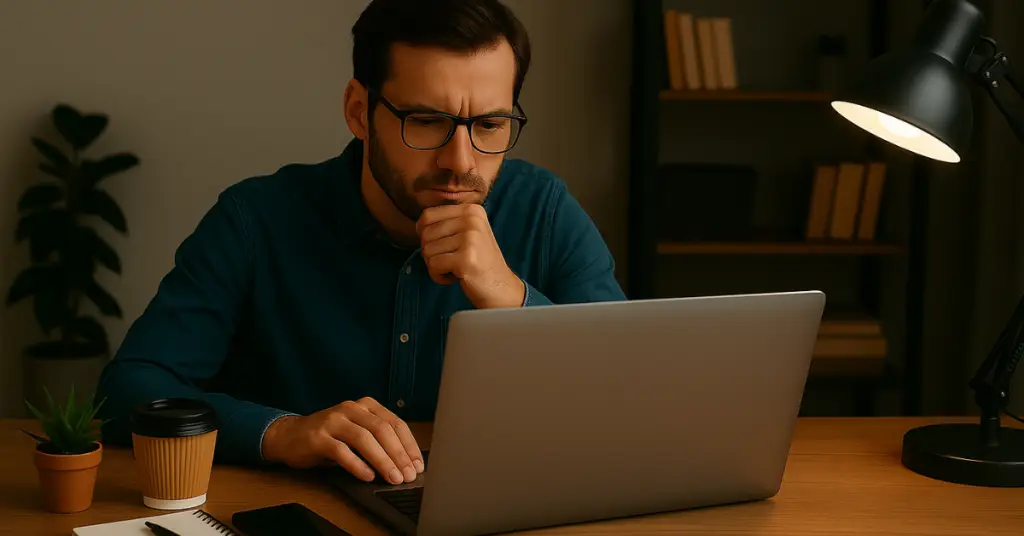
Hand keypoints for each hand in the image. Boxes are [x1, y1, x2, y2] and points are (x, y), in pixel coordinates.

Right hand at [261, 397, 423, 483]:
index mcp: (366, 405)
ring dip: (382, 460)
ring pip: (364, 439)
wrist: (289, 436)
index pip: (395, 423)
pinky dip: (357, 464)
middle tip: (408, 474)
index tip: (417, 465)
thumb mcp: (356, 433)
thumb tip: (405, 463)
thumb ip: (378, 441)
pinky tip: (368, 476)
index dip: (409, 445)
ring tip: (393, 477)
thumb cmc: (329, 437)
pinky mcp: (318, 437)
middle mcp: (351, 408)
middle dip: (398, 454)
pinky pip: (341, 451)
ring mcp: (333, 420)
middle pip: (382, 429)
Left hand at [416, 204, 525, 308]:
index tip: (439, 246)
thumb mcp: (468, 233)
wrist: (501, 287)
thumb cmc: (479, 262)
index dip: (424, 233)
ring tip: (455, 269)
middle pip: (426, 234)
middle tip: (449, 261)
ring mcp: (470, 239)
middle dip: (431, 252)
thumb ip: (447, 223)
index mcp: (471, 210)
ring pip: (427, 250)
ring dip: (436, 266)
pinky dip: (439, 276)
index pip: (428, 215)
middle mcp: (472, 220)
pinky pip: (433, 265)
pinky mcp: (466, 259)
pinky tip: (455, 277)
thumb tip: (418, 225)